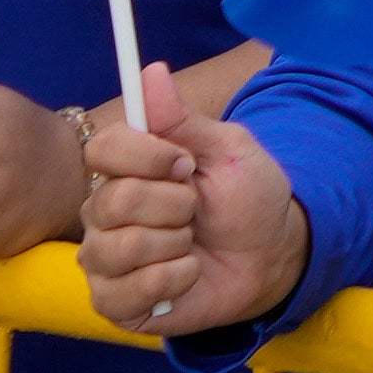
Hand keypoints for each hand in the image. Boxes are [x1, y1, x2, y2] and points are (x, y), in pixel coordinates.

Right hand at [78, 80, 309, 340]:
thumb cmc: (246, 198)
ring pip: (119, 248)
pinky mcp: (114, 302)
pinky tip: (188, 275)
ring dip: (175, 245)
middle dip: (175, 206)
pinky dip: (173, 281)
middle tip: (196, 210)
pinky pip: (126, 292)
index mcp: (127, 167)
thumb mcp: (228, 150)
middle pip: (115, 200)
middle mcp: (104, 210)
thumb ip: (183, 120)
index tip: (187, 163)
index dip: (145, 156)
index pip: (102, 148)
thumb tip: (150, 71)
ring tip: (192, 244)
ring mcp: (105, 258)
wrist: (270, 256)